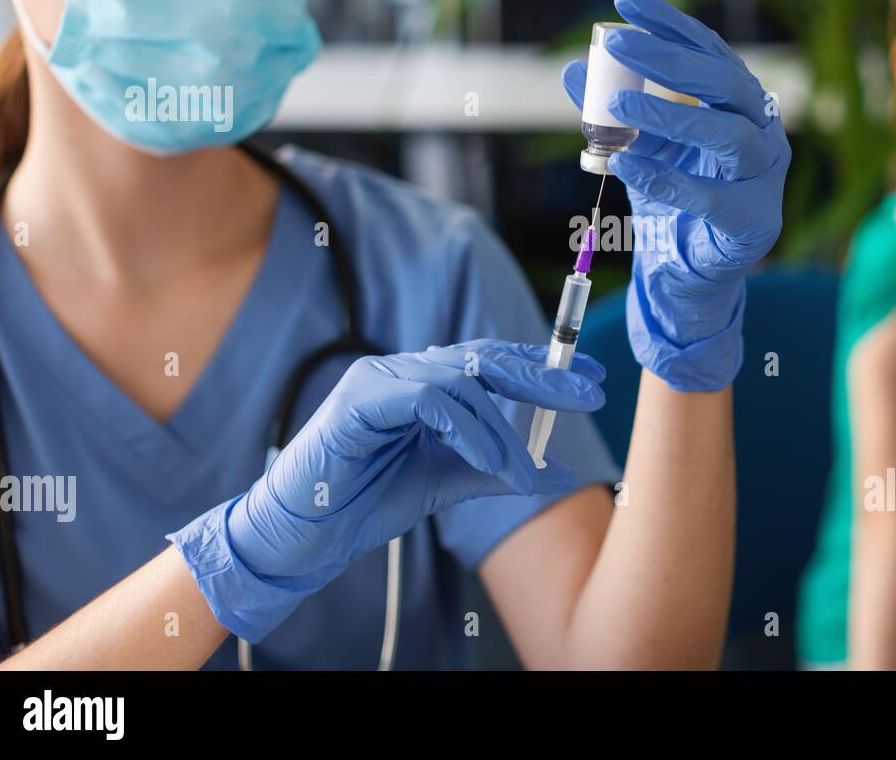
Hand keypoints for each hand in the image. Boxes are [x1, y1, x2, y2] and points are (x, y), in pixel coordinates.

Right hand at [169, 339, 605, 640]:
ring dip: (502, 429)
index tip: (591, 379)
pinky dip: (466, 430)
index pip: (493, 362)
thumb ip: (498, 472)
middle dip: (542, 377)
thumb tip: (560, 474)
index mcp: (425, 383)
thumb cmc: (366, 500)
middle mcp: (405, 370)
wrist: (304, 534)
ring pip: (462, 382)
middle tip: (588, 394)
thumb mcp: (446, 483)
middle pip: (486, 360)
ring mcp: (380, 377)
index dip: (544, 367)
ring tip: (524, 469)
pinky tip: (489, 460)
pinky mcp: (361, 398)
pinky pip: (429, 401)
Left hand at [562, 0, 789, 390]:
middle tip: (617, 44)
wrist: (693, 269)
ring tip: (619, 104)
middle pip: (725, 80)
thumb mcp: (638, 145)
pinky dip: (665, 178)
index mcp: (739, 101)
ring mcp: (764, 175)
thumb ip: (610, 110)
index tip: (624, 3)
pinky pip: (710, 196)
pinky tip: (625, 164)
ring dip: (671, 114)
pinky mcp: (754, 221)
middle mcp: (761, 128)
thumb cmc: (675, 196)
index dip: (670, 23)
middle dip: (668, 57)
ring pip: (730, 134)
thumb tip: (571, 69)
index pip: (708, 48)